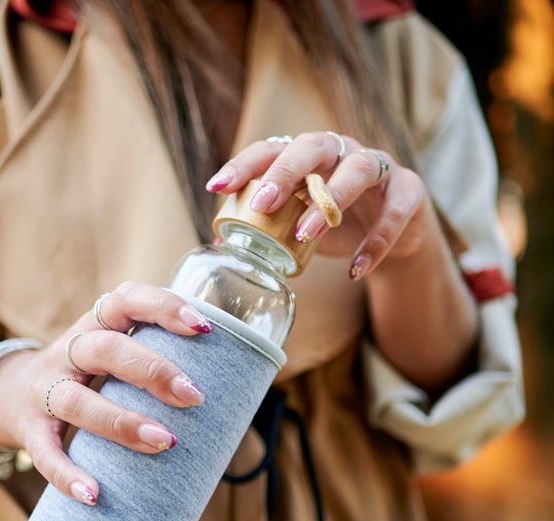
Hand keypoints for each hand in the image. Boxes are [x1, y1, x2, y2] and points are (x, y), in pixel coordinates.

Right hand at [0, 282, 211, 504]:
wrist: (9, 394)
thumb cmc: (87, 374)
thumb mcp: (112, 353)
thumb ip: (153, 358)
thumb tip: (229, 392)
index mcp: (95, 325)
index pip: (126, 300)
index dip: (163, 307)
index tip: (204, 328)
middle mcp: (67, 351)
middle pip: (105, 350)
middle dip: (153, 371)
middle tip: (194, 397)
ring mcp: (43, 390)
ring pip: (75, 401)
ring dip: (121, 422)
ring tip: (165, 441)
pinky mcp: (29, 429)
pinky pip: (44, 451)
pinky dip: (67, 473)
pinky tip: (94, 494)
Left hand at [206, 131, 442, 279]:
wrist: (394, 239)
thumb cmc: (337, 225)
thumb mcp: (298, 226)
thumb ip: (266, 229)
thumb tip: (219, 241)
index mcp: (308, 157)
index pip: (272, 149)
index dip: (244, 165)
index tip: (217, 187)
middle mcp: (341, 152)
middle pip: (313, 145)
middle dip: (285, 171)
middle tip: (262, 204)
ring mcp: (378, 167)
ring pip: (357, 170)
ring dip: (330, 201)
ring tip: (306, 234)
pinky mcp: (408, 191)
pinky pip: (395, 211)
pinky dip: (377, 241)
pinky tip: (356, 269)